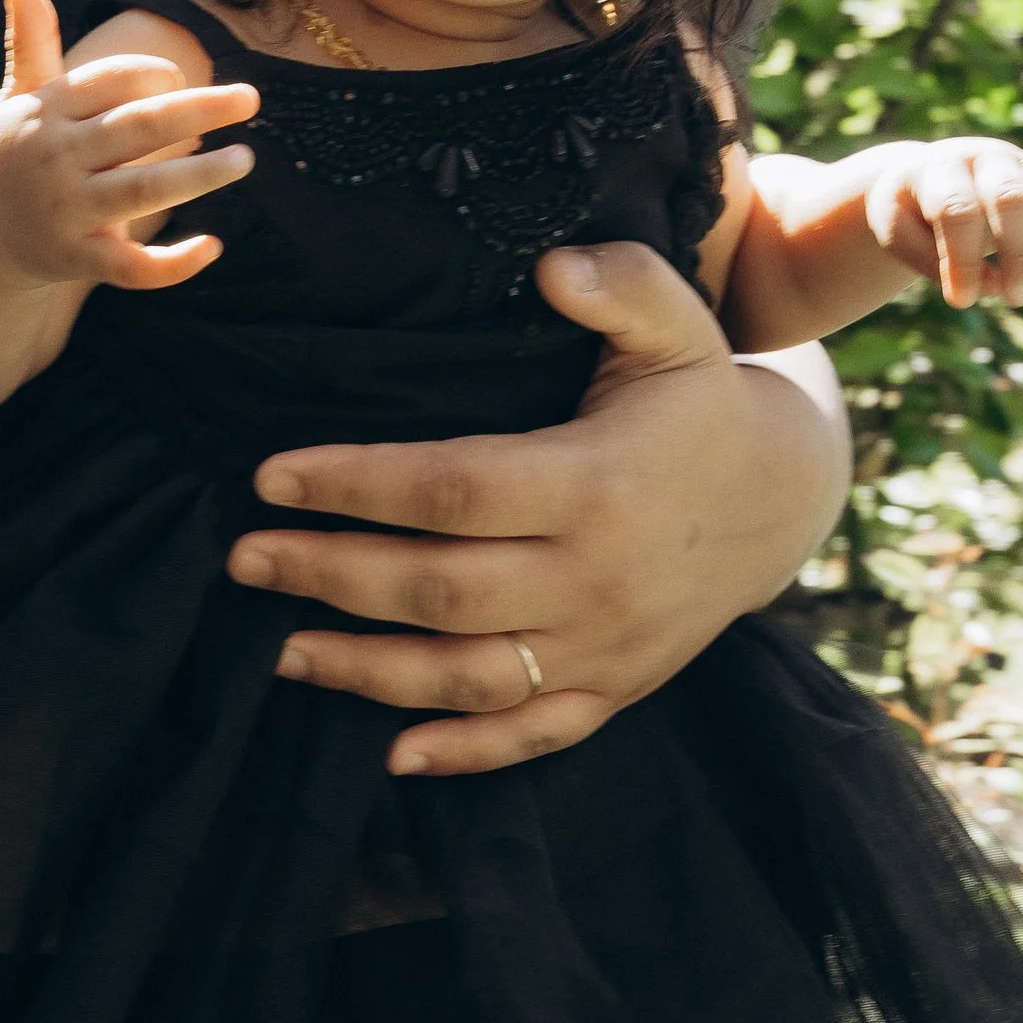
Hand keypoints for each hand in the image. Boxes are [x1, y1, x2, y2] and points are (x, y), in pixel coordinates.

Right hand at [0, 0, 255, 294]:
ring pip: (142, 191)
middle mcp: (56, 159)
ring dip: (198, 175)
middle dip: (197, 110)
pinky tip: (213, 245)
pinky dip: (173, 264)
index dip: (152, 74)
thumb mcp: (18, 96)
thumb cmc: (19, 152)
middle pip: (137, 128)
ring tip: (246, 158)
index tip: (178, 80)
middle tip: (250, 98)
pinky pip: (132, 266)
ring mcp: (67, 212)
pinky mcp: (79, 259)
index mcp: (46, 112)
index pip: (110, 80)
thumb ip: (30, 41)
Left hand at [226, 239, 851, 774]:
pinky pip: (534, 735)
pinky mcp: (616, 689)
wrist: (780, 499)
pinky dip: (464, 754)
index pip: (452, 489)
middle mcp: (596, 578)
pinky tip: (391, 755)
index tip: (269, 475)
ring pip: (469, 677)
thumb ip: (620, 285)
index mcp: (596, 484)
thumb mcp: (679, 327)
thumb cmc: (699, 401)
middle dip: (329, 576)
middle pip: (439, 591)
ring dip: (366, 672)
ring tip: (278, 652)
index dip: (355, 483)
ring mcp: (606, 646)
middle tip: (242, 559)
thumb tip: (549, 267)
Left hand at [860, 138, 1022, 307]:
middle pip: (1013, 199)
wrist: (932, 175)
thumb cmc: (914, 212)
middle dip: (1018, 255)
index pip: (957, 211)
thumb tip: (994, 287)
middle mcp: (990, 159)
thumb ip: (933, 261)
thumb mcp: (899, 233)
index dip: (962, 260)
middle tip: (1016, 300)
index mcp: (940, 167)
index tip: (962, 300)